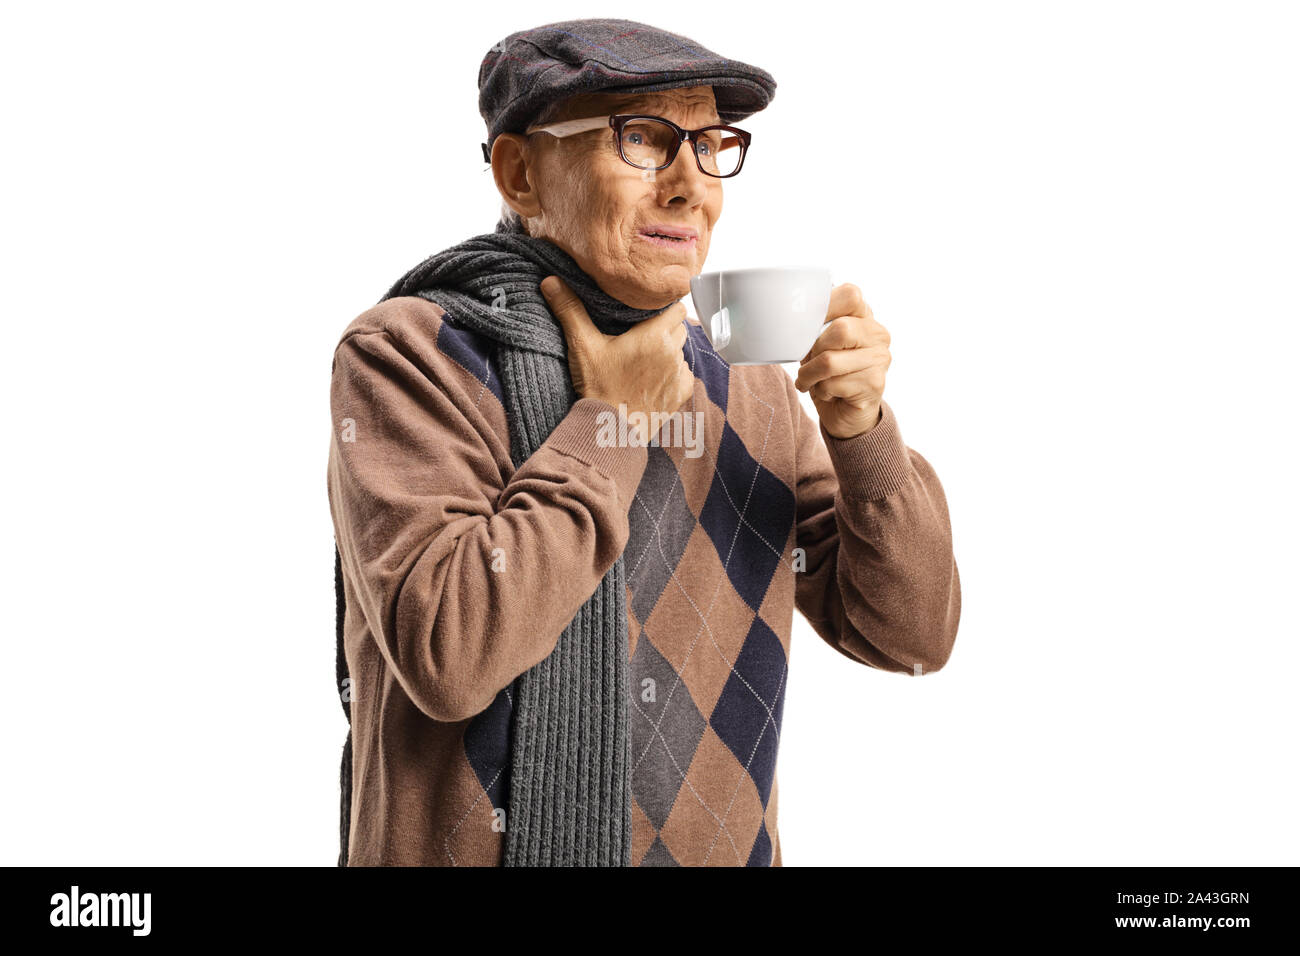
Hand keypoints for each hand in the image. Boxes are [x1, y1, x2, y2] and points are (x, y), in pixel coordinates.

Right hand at [542, 275, 694, 445]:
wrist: (609, 431)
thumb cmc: (598, 387)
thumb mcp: (582, 346)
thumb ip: (570, 310)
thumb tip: (551, 280)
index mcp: (655, 335)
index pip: (676, 306)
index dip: (664, 308)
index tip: (647, 314)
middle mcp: (673, 352)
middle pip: (679, 327)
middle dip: (665, 328)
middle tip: (641, 336)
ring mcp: (679, 374)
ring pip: (681, 351)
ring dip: (668, 351)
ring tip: (645, 358)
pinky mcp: (681, 394)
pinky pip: (683, 374)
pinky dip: (672, 373)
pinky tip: (652, 378)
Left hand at [794, 283, 890, 438]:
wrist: (844, 412)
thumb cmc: (828, 373)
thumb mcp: (818, 345)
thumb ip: (814, 327)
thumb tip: (790, 318)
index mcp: (865, 317)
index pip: (851, 295)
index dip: (825, 306)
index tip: (807, 325)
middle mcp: (878, 334)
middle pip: (840, 329)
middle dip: (813, 350)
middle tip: (808, 362)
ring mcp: (880, 359)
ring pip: (830, 361)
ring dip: (810, 375)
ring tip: (810, 380)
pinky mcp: (874, 384)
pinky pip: (833, 384)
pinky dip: (821, 391)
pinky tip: (829, 393)